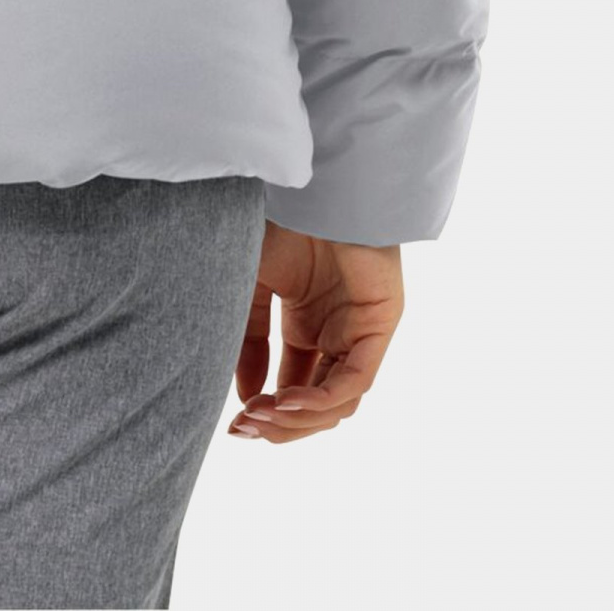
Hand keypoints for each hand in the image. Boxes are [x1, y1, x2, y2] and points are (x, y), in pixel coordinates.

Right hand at [229, 221, 403, 442]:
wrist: (310, 185)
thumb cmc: (280, 222)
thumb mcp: (252, 287)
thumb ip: (250, 341)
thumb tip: (249, 401)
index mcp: (308, 323)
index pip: (292, 387)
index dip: (266, 412)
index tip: (234, 425)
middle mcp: (336, 333)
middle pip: (316, 404)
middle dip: (280, 424)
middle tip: (245, 430)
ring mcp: (359, 331)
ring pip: (338, 402)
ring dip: (298, 418)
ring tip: (262, 416)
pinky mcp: (379, 324)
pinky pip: (355, 380)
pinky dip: (320, 398)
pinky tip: (286, 401)